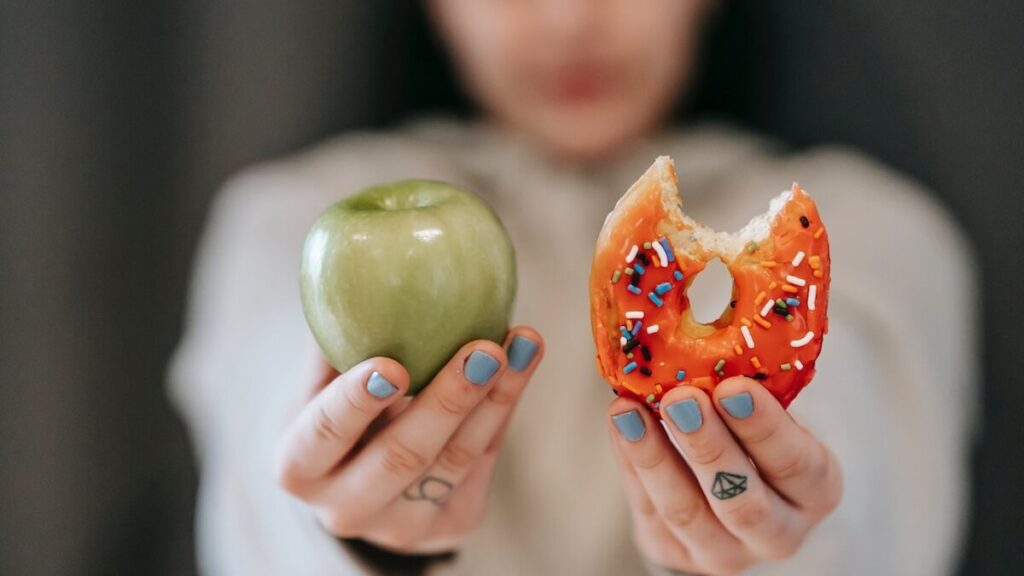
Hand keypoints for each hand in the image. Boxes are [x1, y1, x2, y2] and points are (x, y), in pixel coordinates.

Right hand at [276, 327, 543, 553]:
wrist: (362, 481)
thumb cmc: (336, 409)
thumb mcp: (320, 382)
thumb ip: (335, 338)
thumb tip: (356, 260)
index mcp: (299, 466)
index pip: (324, 435)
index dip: (356, 402)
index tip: (392, 364)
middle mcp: (345, 508)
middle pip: (401, 456)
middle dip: (447, 401)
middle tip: (482, 351)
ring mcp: (401, 526)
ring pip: (455, 461)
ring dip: (495, 398)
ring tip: (522, 344)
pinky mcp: (451, 525)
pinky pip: (483, 462)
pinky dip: (504, 407)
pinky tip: (522, 362)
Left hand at [608, 377, 842, 574]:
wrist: (731, 486)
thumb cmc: (754, 431)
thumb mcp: (770, 410)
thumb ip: (750, 388)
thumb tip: (710, 333)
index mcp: (815, 490)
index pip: (797, 465)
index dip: (765, 428)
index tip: (733, 387)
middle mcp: (778, 533)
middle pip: (742, 502)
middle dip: (708, 447)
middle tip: (681, 398)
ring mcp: (724, 552)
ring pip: (687, 513)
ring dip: (654, 457)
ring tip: (629, 410)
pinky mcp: (674, 554)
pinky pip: (649, 510)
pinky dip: (631, 463)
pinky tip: (621, 423)